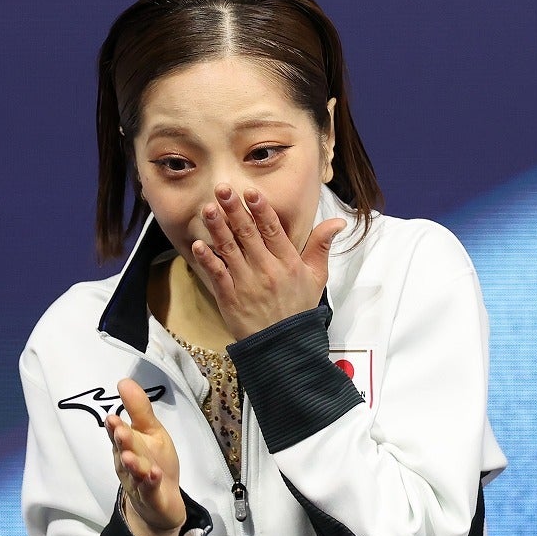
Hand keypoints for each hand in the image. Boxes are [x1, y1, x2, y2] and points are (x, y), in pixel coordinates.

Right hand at [105, 378, 184, 535]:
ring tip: (131, 457)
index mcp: (126, 446)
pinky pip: (149, 490)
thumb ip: (138, 409)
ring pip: (135, 472)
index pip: (118, 435)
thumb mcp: (151, 432)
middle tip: (120, 430)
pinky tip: (154, 474)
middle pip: (125, 451)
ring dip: (133, 465)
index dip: (115, 428)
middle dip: (122, 441)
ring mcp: (138, 482)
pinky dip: (150, 483)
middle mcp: (128, 464)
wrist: (160, 503)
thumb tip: (123, 381)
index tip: (112, 417)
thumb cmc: (154, 463)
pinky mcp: (151, 498)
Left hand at [188, 184, 345, 339]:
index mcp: (288, 263)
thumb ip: (321, 247)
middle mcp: (267, 270)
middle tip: (222, 189)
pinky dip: (207, 260)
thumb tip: (337, 223)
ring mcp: (246, 284)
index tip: (250, 192)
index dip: (261, 210)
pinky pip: (217, 275)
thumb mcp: (317, 278)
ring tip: (208, 209)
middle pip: (248, 234)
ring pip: (230, 250)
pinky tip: (199, 245)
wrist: (283, 347)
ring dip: (217, 228)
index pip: (273, 230)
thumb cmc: (298, 309)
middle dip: (234, 210)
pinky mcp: (230, 298)